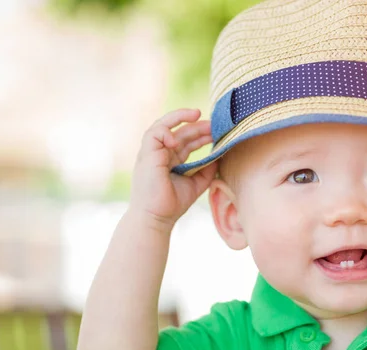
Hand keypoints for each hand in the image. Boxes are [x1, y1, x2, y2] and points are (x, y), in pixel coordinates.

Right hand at [129, 108, 216, 227]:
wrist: (157, 217)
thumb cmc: (173, 204)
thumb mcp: (197, 183)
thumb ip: (207, 169)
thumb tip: (220, 155)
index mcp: (171, 159)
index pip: (186, 140)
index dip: (200, 134)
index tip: (216, 132)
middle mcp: (160, 153)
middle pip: (179, 131)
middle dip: (197, 125)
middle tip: (214, 124)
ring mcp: (151, 153)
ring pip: (163, 126)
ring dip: (180, 118)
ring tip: (197, 115)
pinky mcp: (146, 155)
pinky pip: (154, 134)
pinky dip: (166, 131)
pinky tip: (178, 139)